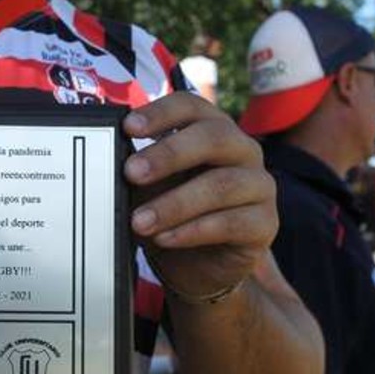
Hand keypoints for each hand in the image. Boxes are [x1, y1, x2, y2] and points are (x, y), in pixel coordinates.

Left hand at [123, 92, 276, 300]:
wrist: (199, 267)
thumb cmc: (174, 215)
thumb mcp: (150, 189)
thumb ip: (138, 171)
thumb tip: (109, 162)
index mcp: (212, 129)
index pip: (191, 106)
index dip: (161, 113)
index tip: (129, 128)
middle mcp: (242, 150)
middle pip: (214, 137)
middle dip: (169, 154)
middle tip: (131, 173)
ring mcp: (259, 185)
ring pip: (222, 185)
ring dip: (175, 204)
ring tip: (140, 222)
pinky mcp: (265, 223)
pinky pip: (232, 223)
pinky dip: (192, 231)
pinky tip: (164, 238)